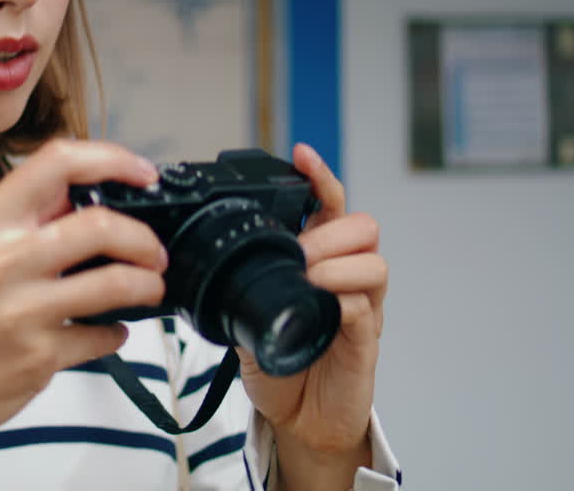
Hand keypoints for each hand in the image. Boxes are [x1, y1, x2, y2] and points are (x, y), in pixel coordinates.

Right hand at [0, 139, 168, 485]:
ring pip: (114, 283)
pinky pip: (102, 336)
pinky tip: (109, 332)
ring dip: (146, 285)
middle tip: (154, 253)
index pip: (57, 164)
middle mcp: (1, 262)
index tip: (143, 174)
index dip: (112, 160)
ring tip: (148, 288)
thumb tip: (89, 202)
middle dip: (143, 239)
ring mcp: (22, 311)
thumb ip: (23, 225)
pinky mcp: (39, 356)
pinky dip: (116, 333)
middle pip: (100, 225)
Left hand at [236, 144, 386, 486]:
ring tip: (306, 278)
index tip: (301, 154)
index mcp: (320, 263)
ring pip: (374, 261)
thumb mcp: (247, 313)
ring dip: (335, 264)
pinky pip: (366, 308)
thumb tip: (199, 259)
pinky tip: (322, 302)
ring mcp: (362, 309)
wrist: (299, 420)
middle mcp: (347, 279)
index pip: (330, 208)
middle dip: (327, 231)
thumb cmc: (278, 363)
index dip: (320, 178)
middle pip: (363, 226)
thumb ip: (239, 282)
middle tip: (297, 252)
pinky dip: (343, 300)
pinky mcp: (366, 343)